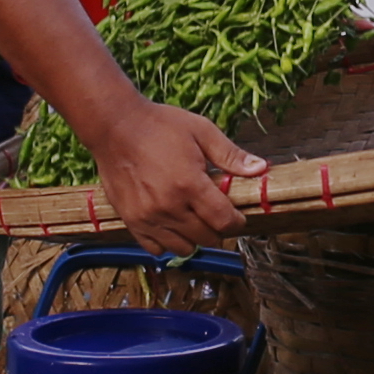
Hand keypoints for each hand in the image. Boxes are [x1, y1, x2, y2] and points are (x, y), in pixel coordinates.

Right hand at [86, 97, 258, 256]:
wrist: (114, 126)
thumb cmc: (158, 125)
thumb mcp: (201, 131)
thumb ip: (231, 154)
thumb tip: (260, 168)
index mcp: (189, 184)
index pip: (224, 221)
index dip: (236, 222)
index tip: (237, 216)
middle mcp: (169, 207)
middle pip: (206, 238)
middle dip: (217, 229)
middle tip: (215, 214)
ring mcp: (148, 217)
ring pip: (183, 248)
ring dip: (194, 239)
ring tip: (194, 220)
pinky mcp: (131, 221)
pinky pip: (156, 249)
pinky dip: (167, 243)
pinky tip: (172, 226)